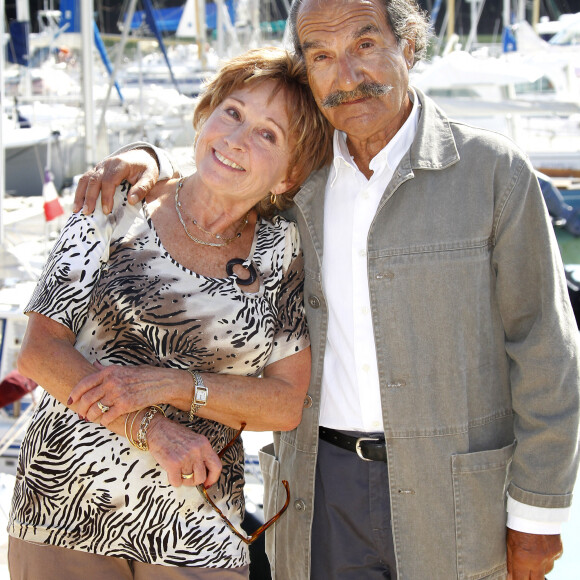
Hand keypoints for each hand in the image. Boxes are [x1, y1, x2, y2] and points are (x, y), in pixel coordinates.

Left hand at [68, 362, 182, 426]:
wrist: (163, 383)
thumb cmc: (145, 375)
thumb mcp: (124, 368)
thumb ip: (107, 369)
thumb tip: (94, 364)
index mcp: (109, 371)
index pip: (84, 383)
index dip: (74, 393)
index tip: (70, 400)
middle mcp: (111, 382)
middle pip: (87, 399)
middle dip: (80, 409)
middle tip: (80, 414)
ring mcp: (118, 394)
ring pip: (95, 410)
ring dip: (90, 417)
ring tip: (91, 419)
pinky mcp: (126, 405)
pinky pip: (107, 417)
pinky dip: (103, 421)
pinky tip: (104, 422)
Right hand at [72, 148, 159, 214]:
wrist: (140, 156)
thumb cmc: (145, 169)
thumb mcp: (149, 178)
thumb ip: (142, 188)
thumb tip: (131, 201)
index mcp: (120, 164)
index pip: (109, 181)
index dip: (106, 196)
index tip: (106, 210)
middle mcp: (107, 164)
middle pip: (94, 180)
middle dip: (89, 197)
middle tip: (87, 212)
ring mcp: (100, 166)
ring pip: (86, 179)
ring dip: (80, 195)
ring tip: (77, 210)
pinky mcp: (96, 170)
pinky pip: (85, 180)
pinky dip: (80, 192)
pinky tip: (78, 203)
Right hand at [146, 415, 222, 486]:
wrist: (156, 428)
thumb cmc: (173, 434)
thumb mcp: (193, 440)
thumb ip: (201, 453)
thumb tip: (205, 472)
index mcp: (204, 444)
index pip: (217, 466)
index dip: (213, 478)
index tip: (207, 483)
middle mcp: (197, 451)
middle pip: (201, 477)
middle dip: (194, 480)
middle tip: (187, 476)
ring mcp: (185, 458)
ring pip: (189, 481)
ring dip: (183, 479)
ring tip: (178, 470)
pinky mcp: (173, 464)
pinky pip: (177, 482)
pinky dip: (173, 480)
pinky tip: (171, 471)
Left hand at [507, 528, 561, 578]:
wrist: (534, 508)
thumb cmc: (517, 523)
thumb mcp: (509, 542)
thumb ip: (511, 561)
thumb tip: (510, 577)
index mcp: (522, 559)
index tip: (515, 579)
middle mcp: (538, 560)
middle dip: (530, 579)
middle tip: (526, 574)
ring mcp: (550, 556)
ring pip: (546, 570)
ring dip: (539, 567)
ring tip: (533, 556)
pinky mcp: (558, 550)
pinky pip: (553, 560)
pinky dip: (548, 557)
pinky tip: (541, 548)